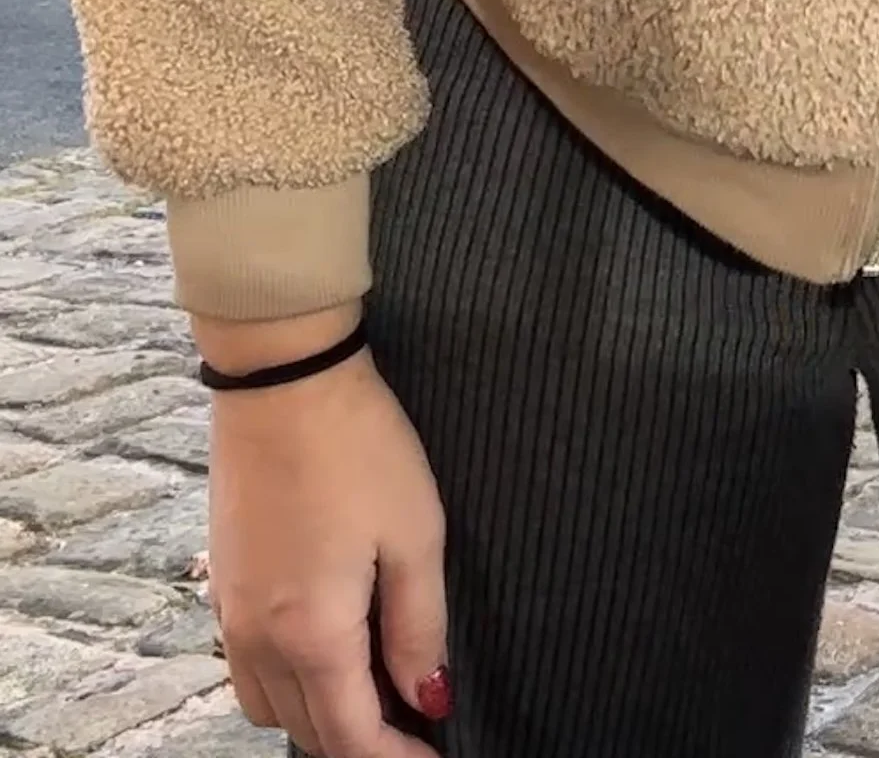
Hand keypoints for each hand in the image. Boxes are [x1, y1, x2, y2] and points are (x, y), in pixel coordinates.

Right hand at [199, 310, 449, 756]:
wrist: (283, 380)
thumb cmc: (360, 448)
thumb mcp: (417, 533)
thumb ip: (420, 626)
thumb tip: (429, 697)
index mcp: (312, 634)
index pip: (349, 737)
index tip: (434, 755)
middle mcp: (259, 639)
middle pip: (305, 732)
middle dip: (359, 744)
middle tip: (413, 725)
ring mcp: (231, 613)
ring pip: (269, 707)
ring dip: (318, 717)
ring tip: (373, 692)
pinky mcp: (222, 583)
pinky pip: (248, 668)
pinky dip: (286, 683)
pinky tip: (327, 650)